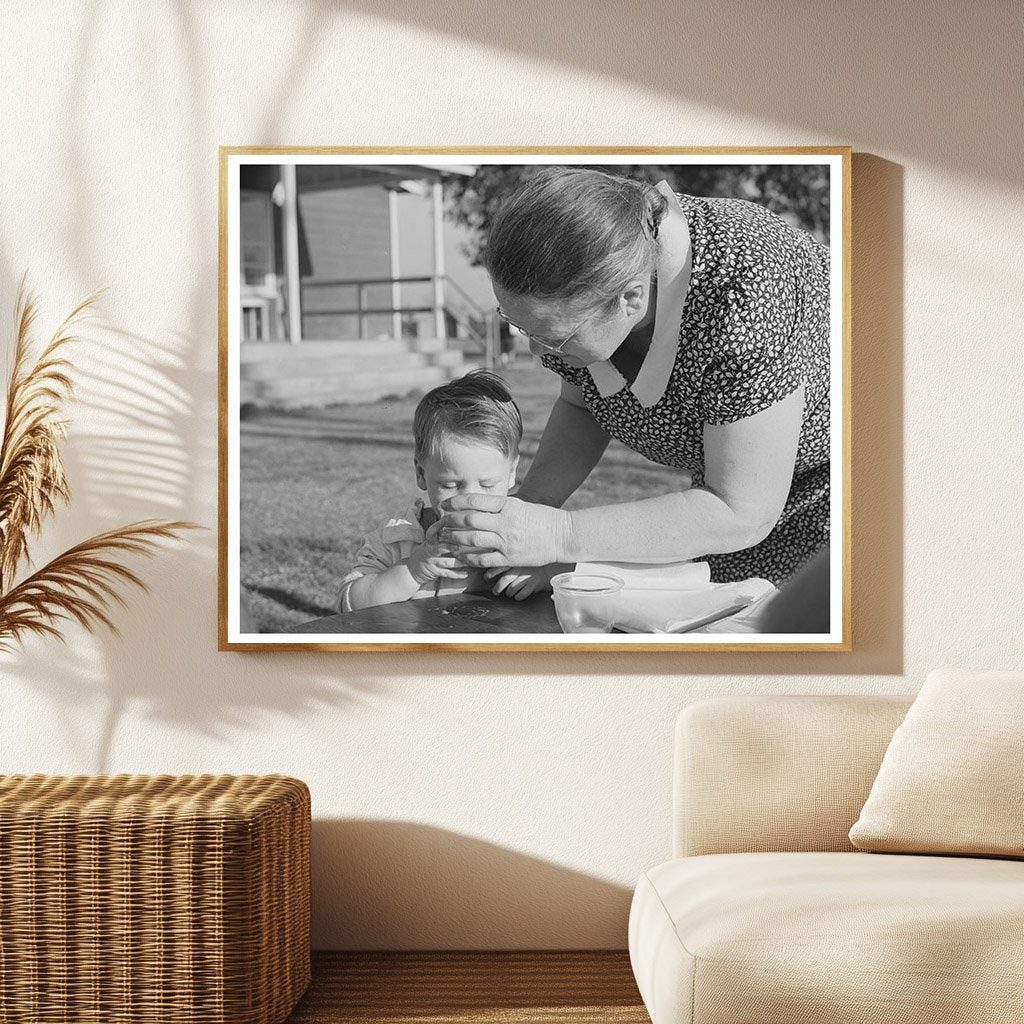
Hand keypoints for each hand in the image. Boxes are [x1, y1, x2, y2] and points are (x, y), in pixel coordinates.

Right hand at [407, 521, 469, 583]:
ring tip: (470, 560)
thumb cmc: (425, 553)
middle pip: (441, 547)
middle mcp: (430, 551)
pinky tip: (466, 574)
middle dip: (452, 546)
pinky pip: (447, 573)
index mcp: (430, 541)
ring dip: (459, 562)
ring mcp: (432, 562)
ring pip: (447, 562)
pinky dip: (457, 574)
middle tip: (462, 545)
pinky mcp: (434, 572)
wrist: (411, 570)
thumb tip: (453, 522)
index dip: (440, 527)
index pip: (434, 532)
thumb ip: (440, 534)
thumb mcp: (429, 542)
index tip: (451, 523)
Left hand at [440, 494, 574, 567]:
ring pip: (472, 540)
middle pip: (469, 520)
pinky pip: (483, 559)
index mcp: (508, 506)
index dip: (455, 502)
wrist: (563, 536)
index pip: (474, 501)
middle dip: (450, 521)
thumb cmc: (542, 518)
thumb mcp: (521, 505)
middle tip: (441, 522)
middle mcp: (505, 522)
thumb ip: (499, 506)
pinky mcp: (510, 558)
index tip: (445, 505)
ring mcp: (507, 541)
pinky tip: (460, 556)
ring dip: (455, 539)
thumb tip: (477, 505)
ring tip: (446, 538)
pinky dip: (468, 558)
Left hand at [486, 564, 565, 600]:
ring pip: (512, 589)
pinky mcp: (533, 584)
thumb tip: (488, 560)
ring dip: (508, 593)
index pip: (499, 566)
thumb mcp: (518, 557)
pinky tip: (517, 596)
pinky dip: (517, 597)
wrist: (549, 566)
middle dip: (497, 588)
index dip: (491, 572)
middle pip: (504, 580)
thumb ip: (505, 558)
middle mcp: (520, 568)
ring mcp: (527, 576)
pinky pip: (522, 594)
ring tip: (508, 593)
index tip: (486, 577)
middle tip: (495, 591)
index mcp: (515, 560)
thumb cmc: (530, 563)